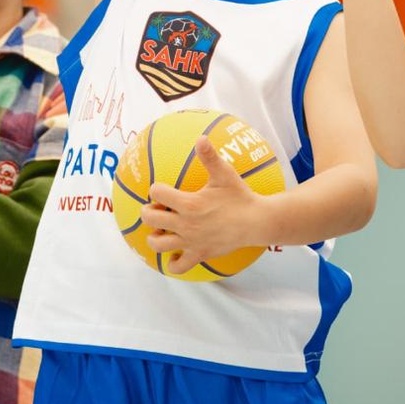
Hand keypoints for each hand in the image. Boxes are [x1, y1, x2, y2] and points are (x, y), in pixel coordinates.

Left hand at [141, 137, 263, 275]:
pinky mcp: (199, 255)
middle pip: (150, 219)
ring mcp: (191, 242)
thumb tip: (201, 137)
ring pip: (157, 244)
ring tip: (161, 229)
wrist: (256, 222)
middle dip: (148, 211)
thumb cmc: (240, 196)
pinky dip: (172, 261)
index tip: (163, 189)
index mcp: (189, 203)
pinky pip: (178, 266)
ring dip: (154, 236)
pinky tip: (175, 251)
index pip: (157, 193)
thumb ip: (210, 156)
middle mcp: (186, 224)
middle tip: (157, 208)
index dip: (156, 189)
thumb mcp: (225, 174)